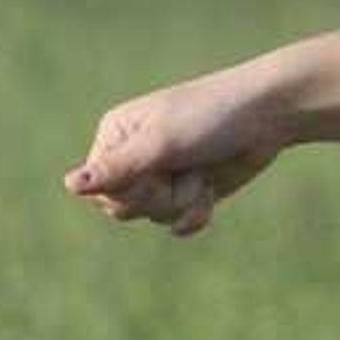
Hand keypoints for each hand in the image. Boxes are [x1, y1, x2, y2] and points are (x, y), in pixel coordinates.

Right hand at [66, 69, 288, 238]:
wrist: (269, 116)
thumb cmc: (212, 117)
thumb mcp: (161, 143)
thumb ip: (117, 168)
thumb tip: (70, 186)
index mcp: (114, 138)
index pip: (98, 191)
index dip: (128, 191)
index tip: (154, 170)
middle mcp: (132, 157)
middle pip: (122, 209)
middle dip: (158, 197)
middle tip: (183, 169)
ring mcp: (162, 175)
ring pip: (152, 216)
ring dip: (183, 201)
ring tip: (202, 172)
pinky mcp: (189, 190)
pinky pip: (176, 223)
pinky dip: (195, 214)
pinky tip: (210, 193)